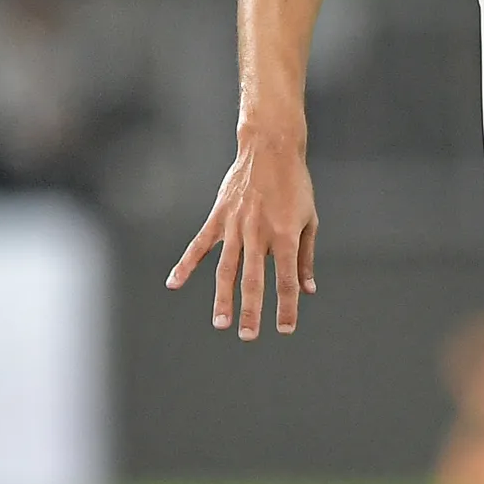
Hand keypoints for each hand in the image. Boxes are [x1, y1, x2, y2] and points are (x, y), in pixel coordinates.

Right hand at [167, 139, 319, 338]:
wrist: (271, 148)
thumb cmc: (294, 185)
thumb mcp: (309, 220)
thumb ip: (305, 257)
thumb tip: (307, 289)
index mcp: (285, 235)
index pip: (286, 280)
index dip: (286, 307)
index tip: (284, 329)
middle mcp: (259, 233)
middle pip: (254, 280)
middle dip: (252, 311)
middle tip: (248, 336)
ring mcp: (235, 226)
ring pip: (226, 269)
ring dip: (223, 298)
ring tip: (221, 323)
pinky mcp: (218, 217)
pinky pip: (199, 245)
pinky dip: (186, 265)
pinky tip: (174, 283)